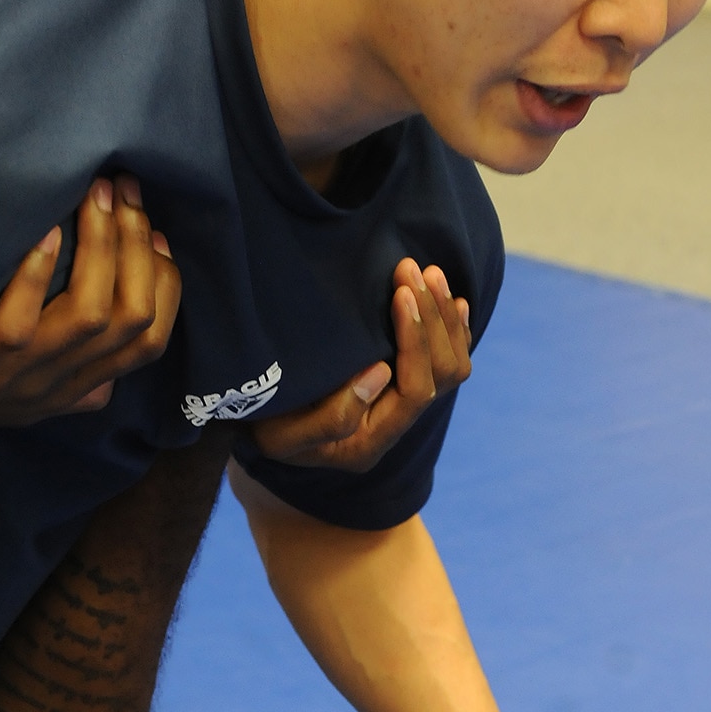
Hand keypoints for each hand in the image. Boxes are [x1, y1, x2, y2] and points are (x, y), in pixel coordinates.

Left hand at [0, 175, 180, 439]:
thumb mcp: (25, 395)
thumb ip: (75, 384)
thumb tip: (118, 365)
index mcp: (74, 387)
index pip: (149, 342)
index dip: (165, 285)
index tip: (156, 233)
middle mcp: (54, 383)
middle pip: (129, 319)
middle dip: (137, 248)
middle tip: (125, 191)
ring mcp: (14, 374)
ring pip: (88, 316)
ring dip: (99, 248)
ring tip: (95, 195)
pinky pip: (18, 320)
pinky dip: (36, 270)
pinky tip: (44, 226)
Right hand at [250, 257, 471, 472]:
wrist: (256, 422)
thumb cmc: (264, 426)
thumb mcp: (282, 434)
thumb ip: (332, 417)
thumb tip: (381, 374)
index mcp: (370, 442)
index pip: (415, 391)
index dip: (415, 340)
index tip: (400, 294)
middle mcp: (394, 427)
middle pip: (442, 375)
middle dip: (433, 319)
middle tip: (410, 270)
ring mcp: (400, 407)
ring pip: (450, 366)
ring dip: (445, 318)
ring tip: (431, 273)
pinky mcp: (399, 385)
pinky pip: (444, 360)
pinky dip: (453, 329)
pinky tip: (454, 300)